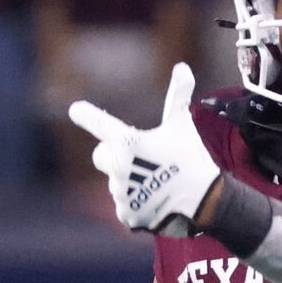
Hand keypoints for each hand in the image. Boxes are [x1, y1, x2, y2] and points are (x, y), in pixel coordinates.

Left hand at [68, 63, 219, 236]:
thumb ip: (178, 96)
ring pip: (114, 183)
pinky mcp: (126, 215)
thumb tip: (183, 67)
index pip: (97, 123)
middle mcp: (118, 167)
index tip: (76, 110)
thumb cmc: (192, 158)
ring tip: (155, 184)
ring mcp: (121, 193)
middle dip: (115, 157)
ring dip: (129, 182)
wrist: (205, 201)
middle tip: (142, 162)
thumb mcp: (183, 126)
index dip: (85, 115)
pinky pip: (122, 207)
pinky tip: (154, 202)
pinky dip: (136, 205)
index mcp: (127, 141)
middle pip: (101, 157)